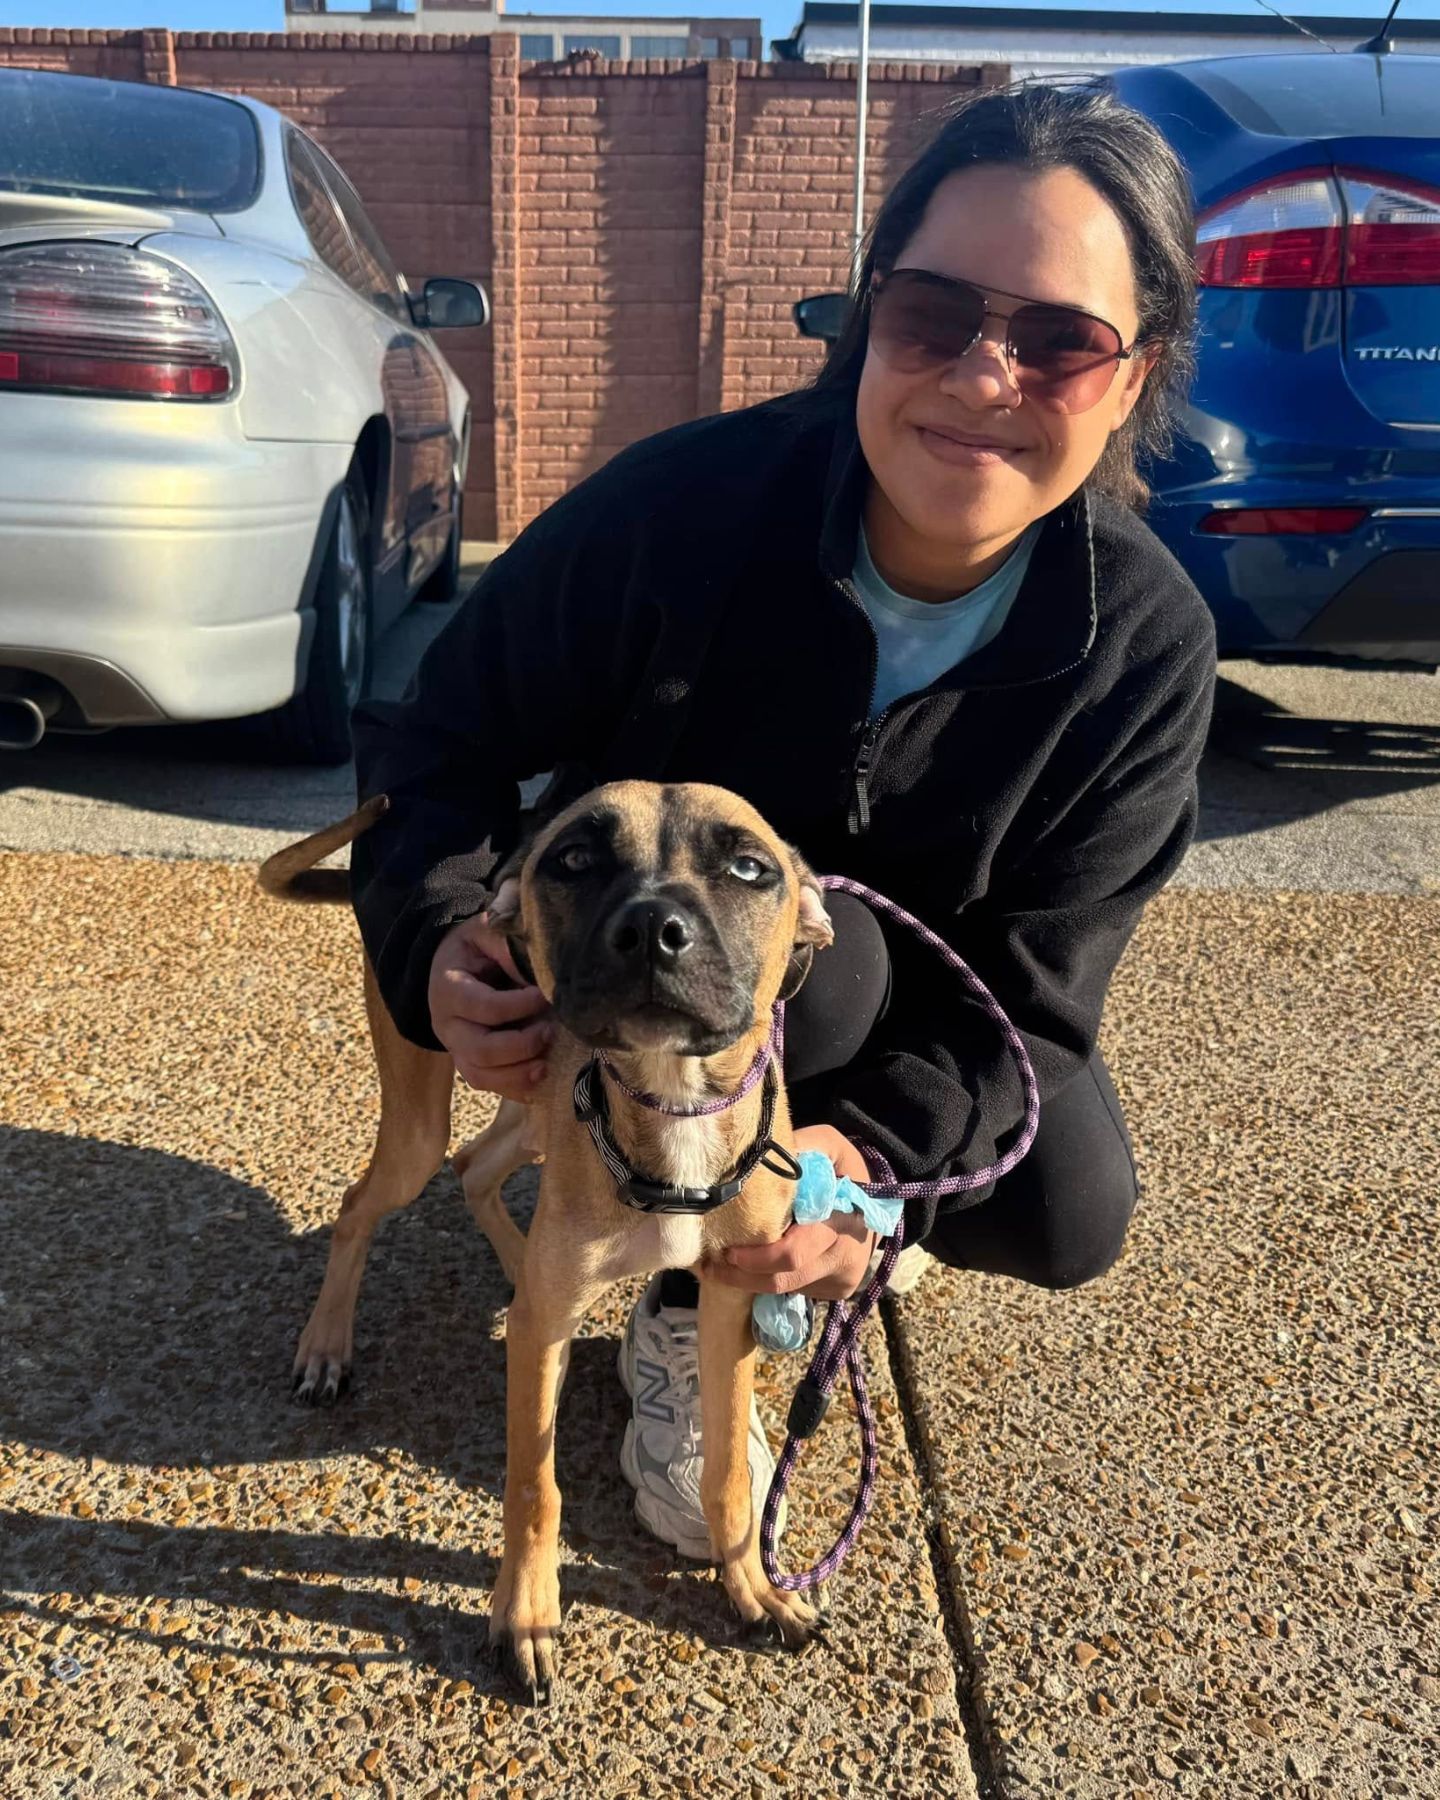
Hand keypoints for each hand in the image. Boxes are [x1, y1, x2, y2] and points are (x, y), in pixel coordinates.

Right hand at [428, 913, 553, 1101]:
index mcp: (448, 989)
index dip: (517, 1006)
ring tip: (547, 1061)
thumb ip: (505, 944)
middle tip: (549, 1031)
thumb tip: (537, 971)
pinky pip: (489, 1086)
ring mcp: (456, 1048)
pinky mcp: (470, 1063)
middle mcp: (447, 1025)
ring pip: (480, 1075)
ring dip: (517, 1074)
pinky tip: (540, 1076)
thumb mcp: (485, 932)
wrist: (454, 965)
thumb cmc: (475, 947)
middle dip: (520, 1045)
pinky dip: (515, 1087)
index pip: (483, 1007)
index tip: (545, 995)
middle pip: (479, 1049)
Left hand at [702, 1125, 875, 1302]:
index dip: (754, 1257)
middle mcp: (845, 1257)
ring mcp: (844, 1278)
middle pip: (783, 1279)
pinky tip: (757, 1265)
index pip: (791, 1253)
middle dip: (742, 1276)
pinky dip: (773, 1279)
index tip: (723, 1249)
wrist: (880, 1197)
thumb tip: (758, 1157)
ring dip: (752, 1281)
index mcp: (841, 1221)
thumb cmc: (845, 1168)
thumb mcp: (828, 1145)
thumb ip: (800, 1147)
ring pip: (787, 1289)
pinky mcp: (839, 1290)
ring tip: (721, 1266)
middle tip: (709, 1265)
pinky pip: (798, 1290)